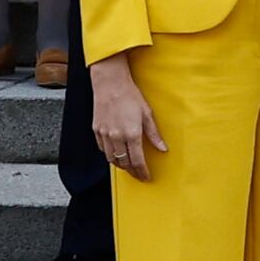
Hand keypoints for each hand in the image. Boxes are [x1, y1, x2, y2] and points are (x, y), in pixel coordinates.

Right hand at [91, 51, 163, 179]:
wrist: (110, 83)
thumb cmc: (130, 95)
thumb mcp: (147, 113)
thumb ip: (154, 134)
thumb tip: (163, 148)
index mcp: (131, 134)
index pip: (138, 161)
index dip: (142, 172)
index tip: (146, 177)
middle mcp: (116, 137)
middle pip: (124, 163)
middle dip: (132, 172)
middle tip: (138, 174)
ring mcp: (105, 134)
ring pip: (111, 159)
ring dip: (121, 165)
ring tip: (128, 166)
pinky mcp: (96, 130)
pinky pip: (102, 149)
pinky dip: (109, 155)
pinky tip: (115, 154)